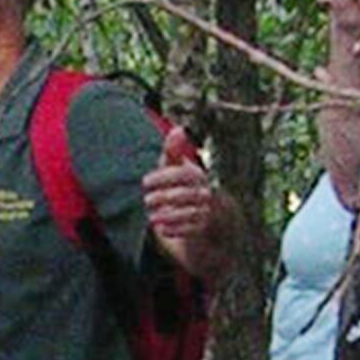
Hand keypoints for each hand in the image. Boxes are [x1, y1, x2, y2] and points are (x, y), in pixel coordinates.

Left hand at [141, 154, 227, 279]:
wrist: (214, 215)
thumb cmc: (190, 187)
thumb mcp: (181, 169)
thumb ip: (174, 151)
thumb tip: (177, 129)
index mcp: (199, 176)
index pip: (184, 174)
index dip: (163, 177)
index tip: (145, 182)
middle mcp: (206, 193)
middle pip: (185, 195)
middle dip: (164, 198)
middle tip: (147, 200)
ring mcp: (207, 212)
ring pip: (188, 213)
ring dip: (168, 215)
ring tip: (151, 217)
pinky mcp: (205, 228)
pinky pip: (191, 230)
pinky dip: (175, 229)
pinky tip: (161, 228)